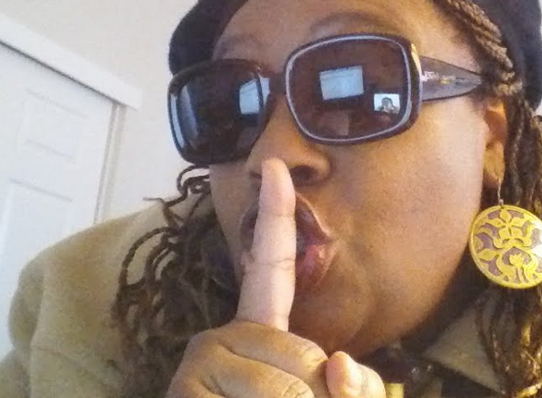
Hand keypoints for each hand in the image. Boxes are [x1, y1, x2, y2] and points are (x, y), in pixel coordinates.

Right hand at [166, 158, 385, 396]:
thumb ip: (355, 390)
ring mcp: (200, 362)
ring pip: (291, 387)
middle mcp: (224, 337)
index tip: (275, 166)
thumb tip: (338, 360)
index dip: (276, 217)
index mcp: (259, 333)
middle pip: (308, 355)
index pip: (273, 269)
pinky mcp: (186, 390)